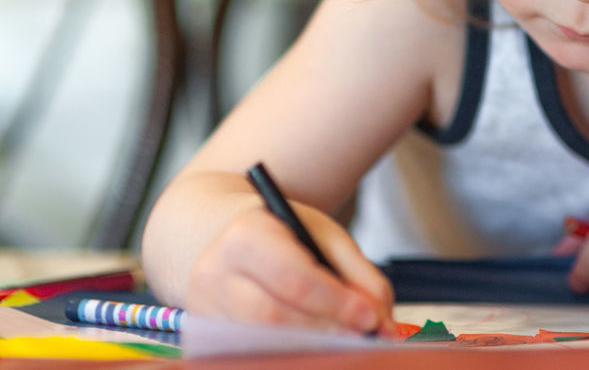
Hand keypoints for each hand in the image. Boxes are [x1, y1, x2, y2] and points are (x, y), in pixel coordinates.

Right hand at [186, 203, 393, 334]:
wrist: (231, 236)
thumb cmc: (286, 235)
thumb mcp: (327, 237)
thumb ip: (361, 276)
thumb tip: (384, 326)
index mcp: (247, 235)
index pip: (294, 278)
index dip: (335, 303)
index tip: (370, 318)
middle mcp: (215, 272)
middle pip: (272, 317)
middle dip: (324, 330)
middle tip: (363, 337)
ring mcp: (205, 308)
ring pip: (260, 341)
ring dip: (309, 348)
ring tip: (344, 343)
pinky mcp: (209, 336)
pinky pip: (253, 353)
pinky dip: (291, 354)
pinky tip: (317, 350)